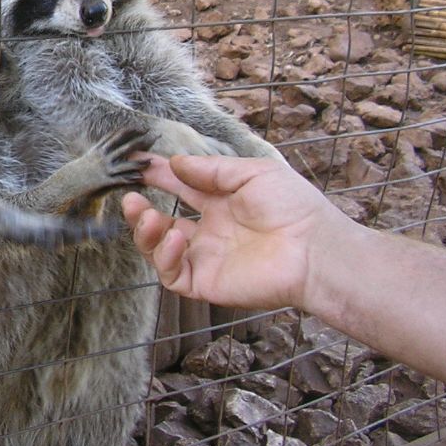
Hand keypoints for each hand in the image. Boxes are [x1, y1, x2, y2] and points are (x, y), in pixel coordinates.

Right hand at [121, 154, 348, 310]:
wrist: (315, 250)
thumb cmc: (294, 207)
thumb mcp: (252, 173)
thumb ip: (212, 169)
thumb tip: (176, 163)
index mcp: (222, 205)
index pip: (180, 189)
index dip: (158, 176)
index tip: (138, 165)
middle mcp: (210, 232)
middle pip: (162, 223)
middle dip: (139, 210)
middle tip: (129, 195)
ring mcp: (206, 259)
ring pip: (159, 250)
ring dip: (144, 232)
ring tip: (145, 216)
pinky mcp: (206, 282)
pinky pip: (173, 274)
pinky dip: (165, 257)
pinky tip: (176, 239)